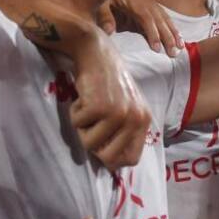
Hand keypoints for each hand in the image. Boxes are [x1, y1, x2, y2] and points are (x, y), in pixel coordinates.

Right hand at [69, 37, 151, 170]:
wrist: (97, 53)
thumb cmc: (109, 83)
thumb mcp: (127, 107)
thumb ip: (125, 132)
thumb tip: (114, 165)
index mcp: (144, 120)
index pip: (131, 160)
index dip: (113, 159)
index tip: (103, 149)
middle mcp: (135, 118)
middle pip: (108, 158)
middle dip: (94, 144)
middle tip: (92, 124)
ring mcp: (118, 113)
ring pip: (89, 144)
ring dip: (82, 127)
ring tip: (89, 107)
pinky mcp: (98, 107)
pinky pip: (77, 125)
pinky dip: (74, 113)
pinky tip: (83, 97)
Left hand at [106, 0, 183, 56]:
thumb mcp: (102, 1)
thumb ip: (104, 15)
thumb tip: (108, 31)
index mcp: (135, 1)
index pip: (147, 19)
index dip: (152, 33)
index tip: (156, 49)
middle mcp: (147, 2)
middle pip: (160, 21)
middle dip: (168, 38)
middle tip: (173, 54)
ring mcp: (152, 2)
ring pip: (165, 19)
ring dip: (174, 33)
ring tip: (181, 47)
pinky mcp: (153, 4)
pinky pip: (165, 16)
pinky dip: (172, 27)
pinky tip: (178, 36)